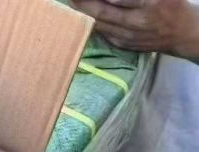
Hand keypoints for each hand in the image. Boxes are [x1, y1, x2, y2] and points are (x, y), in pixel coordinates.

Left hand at [71, 0, 198, 56]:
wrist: (181, 34)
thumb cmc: (171, 6)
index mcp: (143, 9)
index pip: (109, 4)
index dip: (92, 1)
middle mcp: (132, 26)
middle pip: (100, 15)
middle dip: (82, 5)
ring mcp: (126, 38)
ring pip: (99, 26)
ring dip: (84, 15)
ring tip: (73, 4)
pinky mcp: (124, 45)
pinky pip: (103, 34)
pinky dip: (92, 25)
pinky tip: (84, 18)